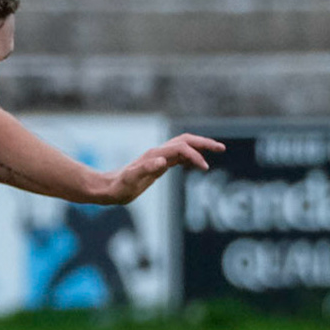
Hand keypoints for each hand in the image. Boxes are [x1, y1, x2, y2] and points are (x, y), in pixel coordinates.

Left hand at [100, 134, 225, 204]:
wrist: (108, 188)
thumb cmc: (118, 186)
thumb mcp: (130, 180)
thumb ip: (145, 169)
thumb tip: (163, 161)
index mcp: (155, 155)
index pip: (181, 148)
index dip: (194, 155)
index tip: (205, 168)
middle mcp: (158, 153)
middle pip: (185, 141)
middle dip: (204, 143)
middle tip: (222, 148)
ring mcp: (158, 157)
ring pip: (183, 146)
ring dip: (200, 147)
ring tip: (217, 151)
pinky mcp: (158, 164)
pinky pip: (178, 156)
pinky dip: (190, 156)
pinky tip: (196, 164)